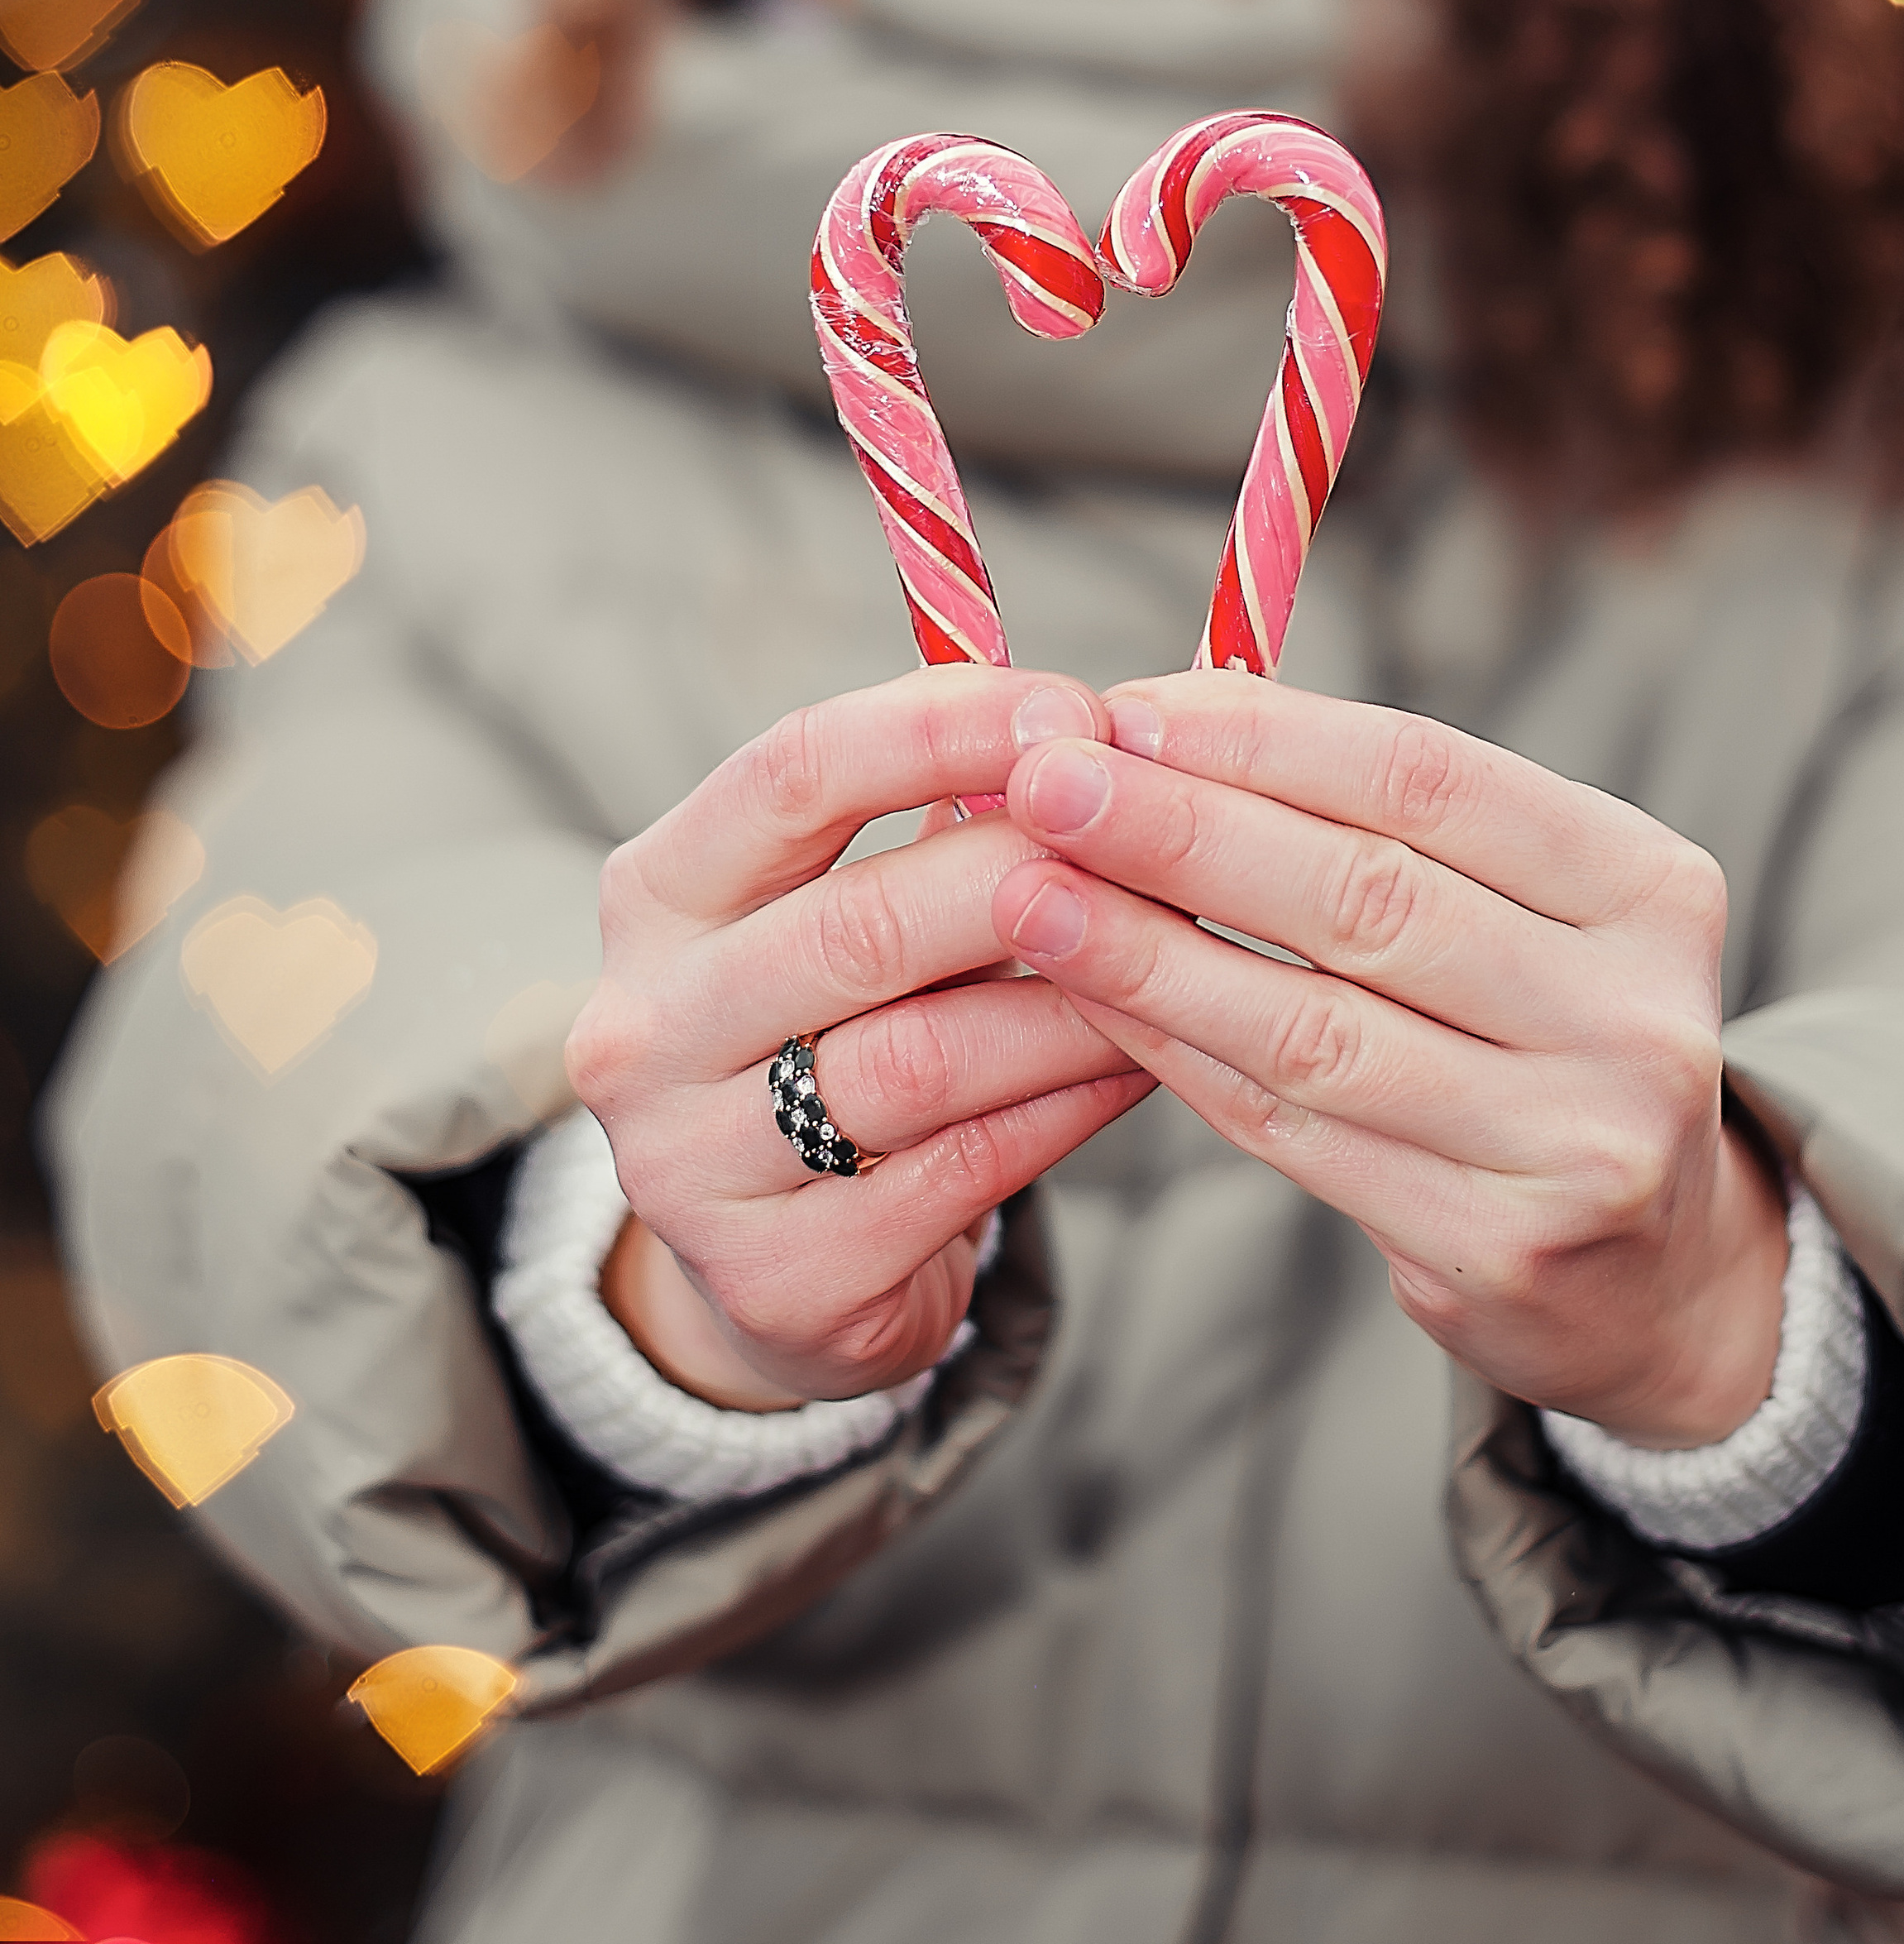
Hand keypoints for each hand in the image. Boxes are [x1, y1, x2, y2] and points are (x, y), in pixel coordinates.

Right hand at [567, 670, 1151, 1411]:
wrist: (771, 1260)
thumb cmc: (836, 1031)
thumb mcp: (839, 906)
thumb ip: (938, 817)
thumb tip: (1087, 729)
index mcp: (658, 894)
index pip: (795, 771)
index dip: (943, 727)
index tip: (1075, 711)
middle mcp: (645, 1025)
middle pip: (865, 922)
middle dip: (1031, 872)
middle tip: (1153, 847)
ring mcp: (693, 1164)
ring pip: (925, 1057)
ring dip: (1073, 1000)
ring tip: (1173, 957)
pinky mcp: (779, 1278)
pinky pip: (965, 1171)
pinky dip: (1069, 1104)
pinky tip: (1141, 1063)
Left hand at [989, 677, 1786, 1445]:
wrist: (1655, 1275)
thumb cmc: (1540, 1033)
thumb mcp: (1518, 903)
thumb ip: (1367, 818)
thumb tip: (1152, 718)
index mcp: (1650, 885)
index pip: (1426, 777)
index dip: (1260, 738)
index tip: (1122, 709)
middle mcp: (1635, 1014)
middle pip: (1365, 896)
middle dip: (1181, 830)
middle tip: (1043, 782)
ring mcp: (1577, 1145)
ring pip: (1314, 1026)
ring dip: (1150, 954)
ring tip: (1029, 897)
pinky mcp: (1498, 1252)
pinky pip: (1295, 1131)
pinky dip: (1180, 1058)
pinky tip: (1091, 1007)